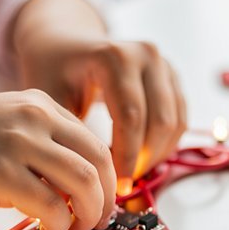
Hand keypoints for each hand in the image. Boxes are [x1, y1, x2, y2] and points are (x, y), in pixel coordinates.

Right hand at [0, 90, 115, 229]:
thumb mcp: (6, 128)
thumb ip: (42, 147)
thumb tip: (76, 188)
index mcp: (39, 104)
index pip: (94, 142)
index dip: (107, 178)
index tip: (103, 201)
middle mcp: (34, 117)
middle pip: (98, 160)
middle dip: (107, 198)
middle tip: (99, 221)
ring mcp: (17, 142)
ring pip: (83, 182)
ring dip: (89, 213)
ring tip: (77, 228)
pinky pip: (50, 204)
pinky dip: (58, 223)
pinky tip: (49, 229)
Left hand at [12, 0, 186, 188]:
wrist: (65, 42)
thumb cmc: (52, 70)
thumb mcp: (48, 99)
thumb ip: (69, 135)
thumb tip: (84, 180)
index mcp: (115, 56)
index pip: (131, 117)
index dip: (127, 157)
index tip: (115, 187)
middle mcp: (145, 55)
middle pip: (160, 122)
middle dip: (144, 160)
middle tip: (123, 185)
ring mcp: (163, 64)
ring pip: (175, 123)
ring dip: (156, 155)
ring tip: (130, 173)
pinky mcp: (172, 76)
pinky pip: (180, 119)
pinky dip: (164, 145)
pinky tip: (140, 159)